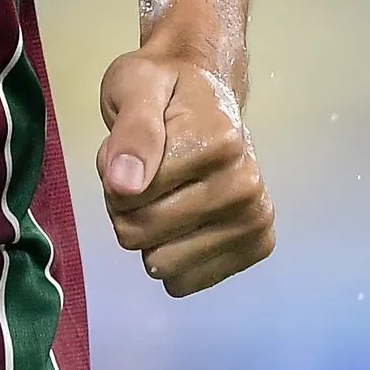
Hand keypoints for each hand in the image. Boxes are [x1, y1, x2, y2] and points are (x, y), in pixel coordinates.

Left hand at [97, 48, 274, 295]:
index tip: (130, 147)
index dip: (115, 175)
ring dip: (146, 232)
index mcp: (220, 142)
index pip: (130, 196)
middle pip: (141, 233)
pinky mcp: (255, 246)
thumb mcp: (135, 86)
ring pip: (159, 263)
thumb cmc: (163, 87)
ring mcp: (255, 219)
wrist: (204, 92)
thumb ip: (132, 131)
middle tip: (142, 170)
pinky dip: (170, 254)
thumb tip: (125, 185)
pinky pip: (184, 283)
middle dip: (126, 205)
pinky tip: (181, 218)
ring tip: (161, 191)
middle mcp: (247, 184)